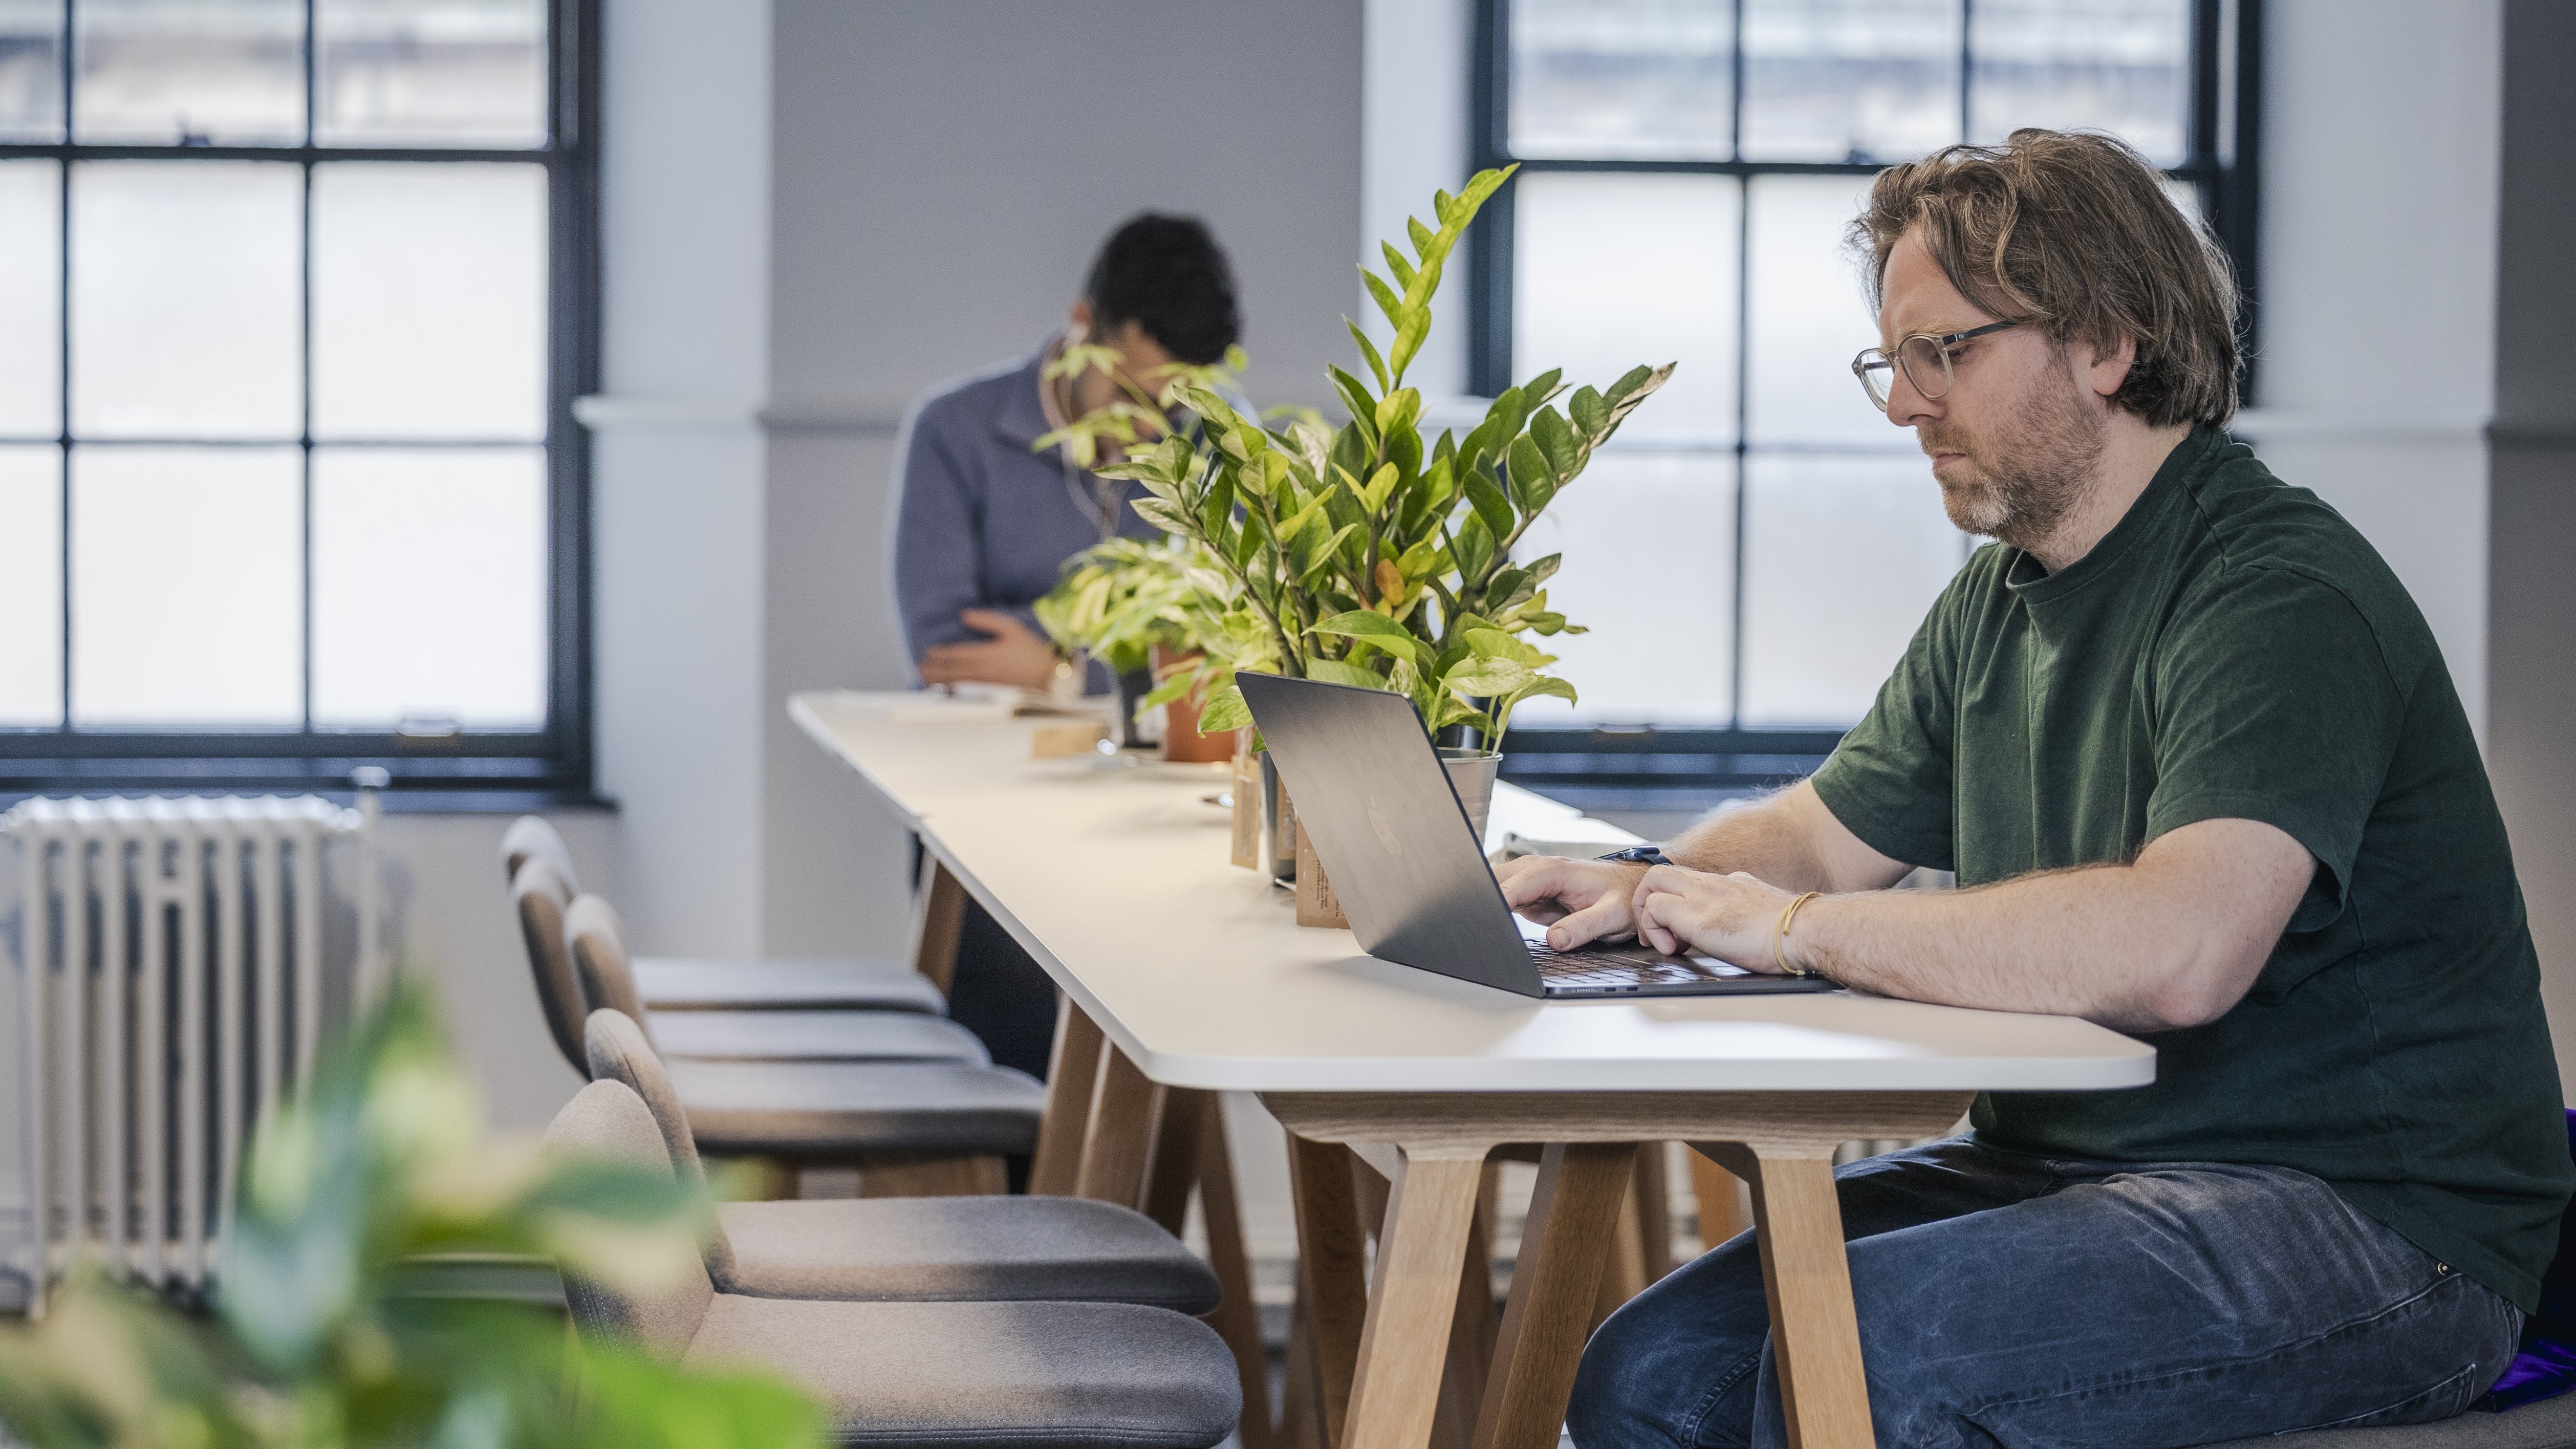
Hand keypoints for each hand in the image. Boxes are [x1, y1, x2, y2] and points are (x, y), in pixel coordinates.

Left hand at [919, 608, 1060, 691]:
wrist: (1049, 677)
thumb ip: (986, 620)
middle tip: (918, 665)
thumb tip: (964, 616)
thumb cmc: (1031, 651)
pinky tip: (943, 690)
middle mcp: (981, 672)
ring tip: (923, 677)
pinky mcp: (990, 695)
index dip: (937, 654)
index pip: (953, 655)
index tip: (927, 652)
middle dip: (931, 668)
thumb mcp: (1011, 628)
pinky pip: (963, 694)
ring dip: (936, 681)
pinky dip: (949, 692)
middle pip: (949, 671)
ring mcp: (985, 686)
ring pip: (954, 684)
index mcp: (985, 655)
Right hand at [1494, 856, 1648, 949]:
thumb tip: (1555, 940)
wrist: (1631, 888)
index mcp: (1554, 870)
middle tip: (1475, 922)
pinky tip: (1491, 921)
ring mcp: (1531, 881)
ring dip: (1486, 902)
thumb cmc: (1623, 897)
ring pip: (1495, 887)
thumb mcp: (1611, 916)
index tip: (1485, 918)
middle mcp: (1538, 870)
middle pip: (1496, 879)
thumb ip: (1583, 927)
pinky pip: (1504, 898)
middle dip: (1482, 898)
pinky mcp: (1529, 894)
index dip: (1497, 900)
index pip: (1515, 883)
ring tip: (1480, 924)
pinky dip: (1495, 908)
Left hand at [1630, 865, 1798, 969]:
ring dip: (1647, 916)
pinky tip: (1674, 949)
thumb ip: (1747, 911)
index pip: (1687, 881)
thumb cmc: (1792, 932)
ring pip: (1651, 882)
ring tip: (1664, 943)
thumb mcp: (1764, 914)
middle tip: (1658, 933)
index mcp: (1730, 884)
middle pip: (1661, 874)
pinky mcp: (1696, 915)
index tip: (1678, 930)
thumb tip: (1743, 923)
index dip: (1673, 902)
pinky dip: (1654, 930)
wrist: (1806, 931)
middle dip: (1647, 901)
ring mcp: (1704, 896)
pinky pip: (1655, 909)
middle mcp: (1714, 884)